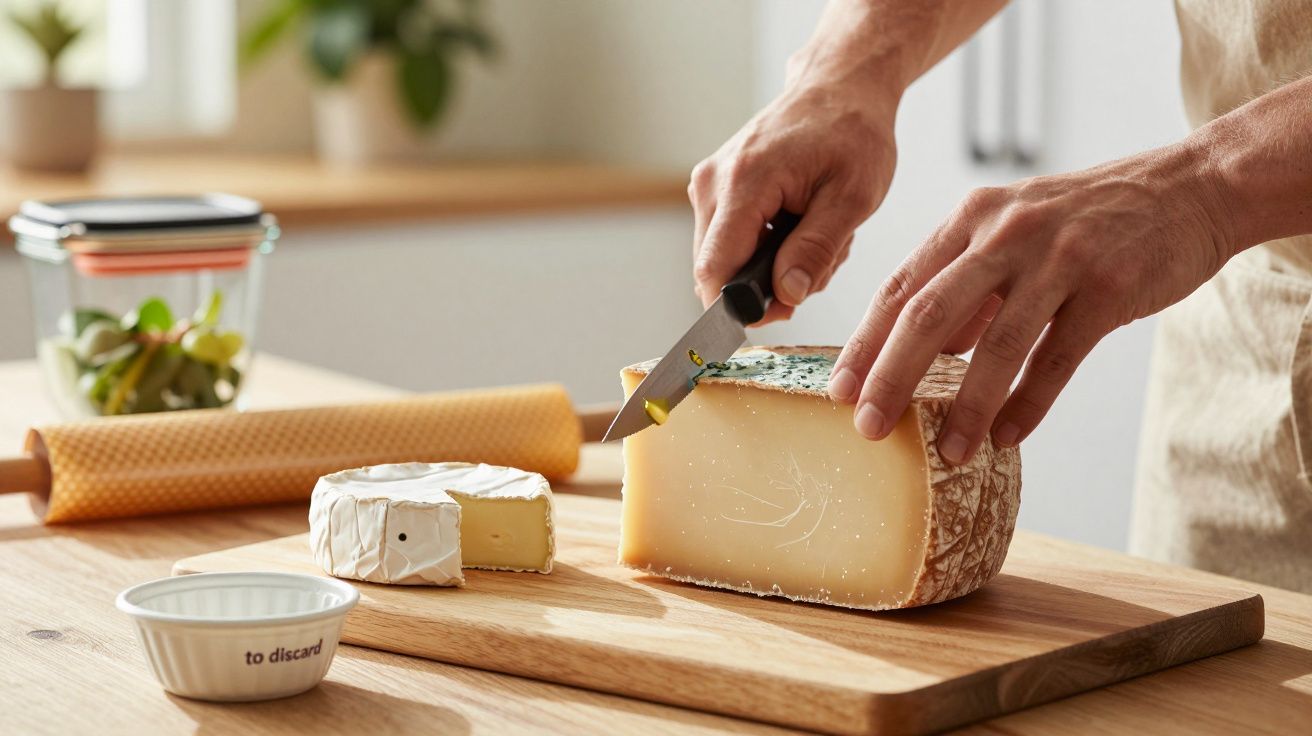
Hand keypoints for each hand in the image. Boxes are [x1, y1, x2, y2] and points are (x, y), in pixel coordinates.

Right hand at [689, 83, 896, 322]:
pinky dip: (766, 247)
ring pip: (725, 261)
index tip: (782, 312)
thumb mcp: (853, 197)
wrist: (840, 86)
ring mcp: (708, 185)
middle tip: (819, 263)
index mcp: (744, 183)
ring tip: (815, 234)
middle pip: (718, 271)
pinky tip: (799, 225)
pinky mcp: (714, 188)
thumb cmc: (852, 132)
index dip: (740, 306)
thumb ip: (816, 249)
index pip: (715, 270)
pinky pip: (730, 241)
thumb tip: (784, 296)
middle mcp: (712, 183)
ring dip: (772, 266)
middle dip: (768, 285)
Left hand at [828, 142, 1236, 462]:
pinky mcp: (1109, 286)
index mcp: (971, 218)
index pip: (900, 286)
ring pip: (996, 345)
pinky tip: (1007, 437)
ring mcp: (1059, 258)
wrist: (1193, 187)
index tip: (838, 390)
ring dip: (967, 407)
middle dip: (891, 376)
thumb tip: (925, 349)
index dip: (865, 342)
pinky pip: (1057, 358)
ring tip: (947, 452)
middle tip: (867, 427)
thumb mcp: (1014, 228)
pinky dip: (1029, 404)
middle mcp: (1006, 232)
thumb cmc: (1093, 217)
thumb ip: (967, 283)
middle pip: (930, 313)